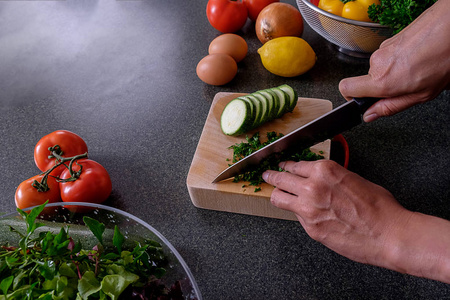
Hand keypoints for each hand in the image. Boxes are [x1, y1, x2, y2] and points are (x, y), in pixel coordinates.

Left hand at [262, 160, 408, 265]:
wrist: (389, 234)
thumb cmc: (379, 207)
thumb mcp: (353, 179)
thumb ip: (330, 178)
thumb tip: (319, 180)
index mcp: (325, 170)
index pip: (295, 164)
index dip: (286, 165)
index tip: (282, 166)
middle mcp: (312, 186)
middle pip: (280, 178)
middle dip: (272, 176)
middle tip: (267, 175)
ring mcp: (308, 208)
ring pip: (278, 197)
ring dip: (276, 194)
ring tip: (274, 192)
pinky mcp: (309, 228)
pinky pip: (295, 216)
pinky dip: (296, 212)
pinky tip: (300, 211)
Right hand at [339, 0, 449, 121]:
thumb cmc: (442, 58)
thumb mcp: (420, 95)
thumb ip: (391, 107)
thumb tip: (370, 115)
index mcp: (382, 81)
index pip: (346, 88)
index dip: (351, 97)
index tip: (363, 101)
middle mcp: (377, 63)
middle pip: (368, 80)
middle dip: (384, 85)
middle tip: (407, 86)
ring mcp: (383, 49)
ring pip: (381, 67)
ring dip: (395, 72)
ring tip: (418, 70)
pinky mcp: (390, 39)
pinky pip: (389, 55)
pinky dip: (401, 60)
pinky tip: (418, 59)